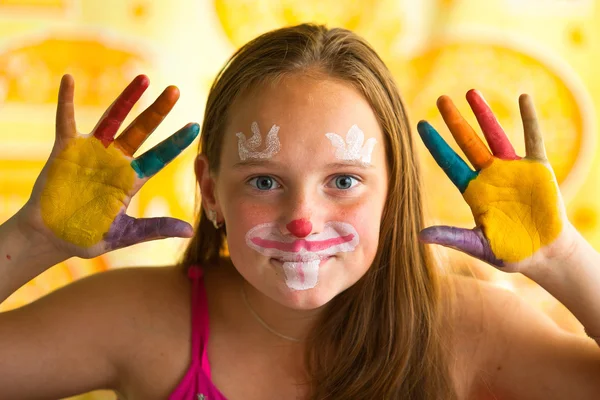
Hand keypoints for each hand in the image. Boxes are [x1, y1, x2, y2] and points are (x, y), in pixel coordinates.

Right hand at [18, 74, 197, 258]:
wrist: (51, 237)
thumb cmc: (87, 236)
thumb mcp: (125, 234)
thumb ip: (155, 229)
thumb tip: (189, 230)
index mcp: (131, 179)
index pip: (159, 157)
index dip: (176, 142)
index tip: (195, 126)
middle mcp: (115, 161)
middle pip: (141, 130)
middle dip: (158, 111)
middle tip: (175, 91)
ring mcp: (91, 152)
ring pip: (112, 118)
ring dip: (127, 98)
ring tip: (144, 79)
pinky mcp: (66, 150)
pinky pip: (65, 120)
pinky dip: (65, 100)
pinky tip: (68, 79)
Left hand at [416, 89, 577, 274]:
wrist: (544, 255)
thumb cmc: (509, 252)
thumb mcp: (477, 245)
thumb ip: (452, 237)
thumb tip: (420, 235)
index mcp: (473, 191)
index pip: (449, 162)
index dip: (436, 144)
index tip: (421, 125)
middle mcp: (489, 175)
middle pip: (468, 142)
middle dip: (454, 121)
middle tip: (440, 100)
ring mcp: (513, 170)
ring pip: (495, 135)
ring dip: (484, 114)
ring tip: (470, 92)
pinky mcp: (538, 170)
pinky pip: (533, 139)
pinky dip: (529, 119)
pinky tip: (523, 98)